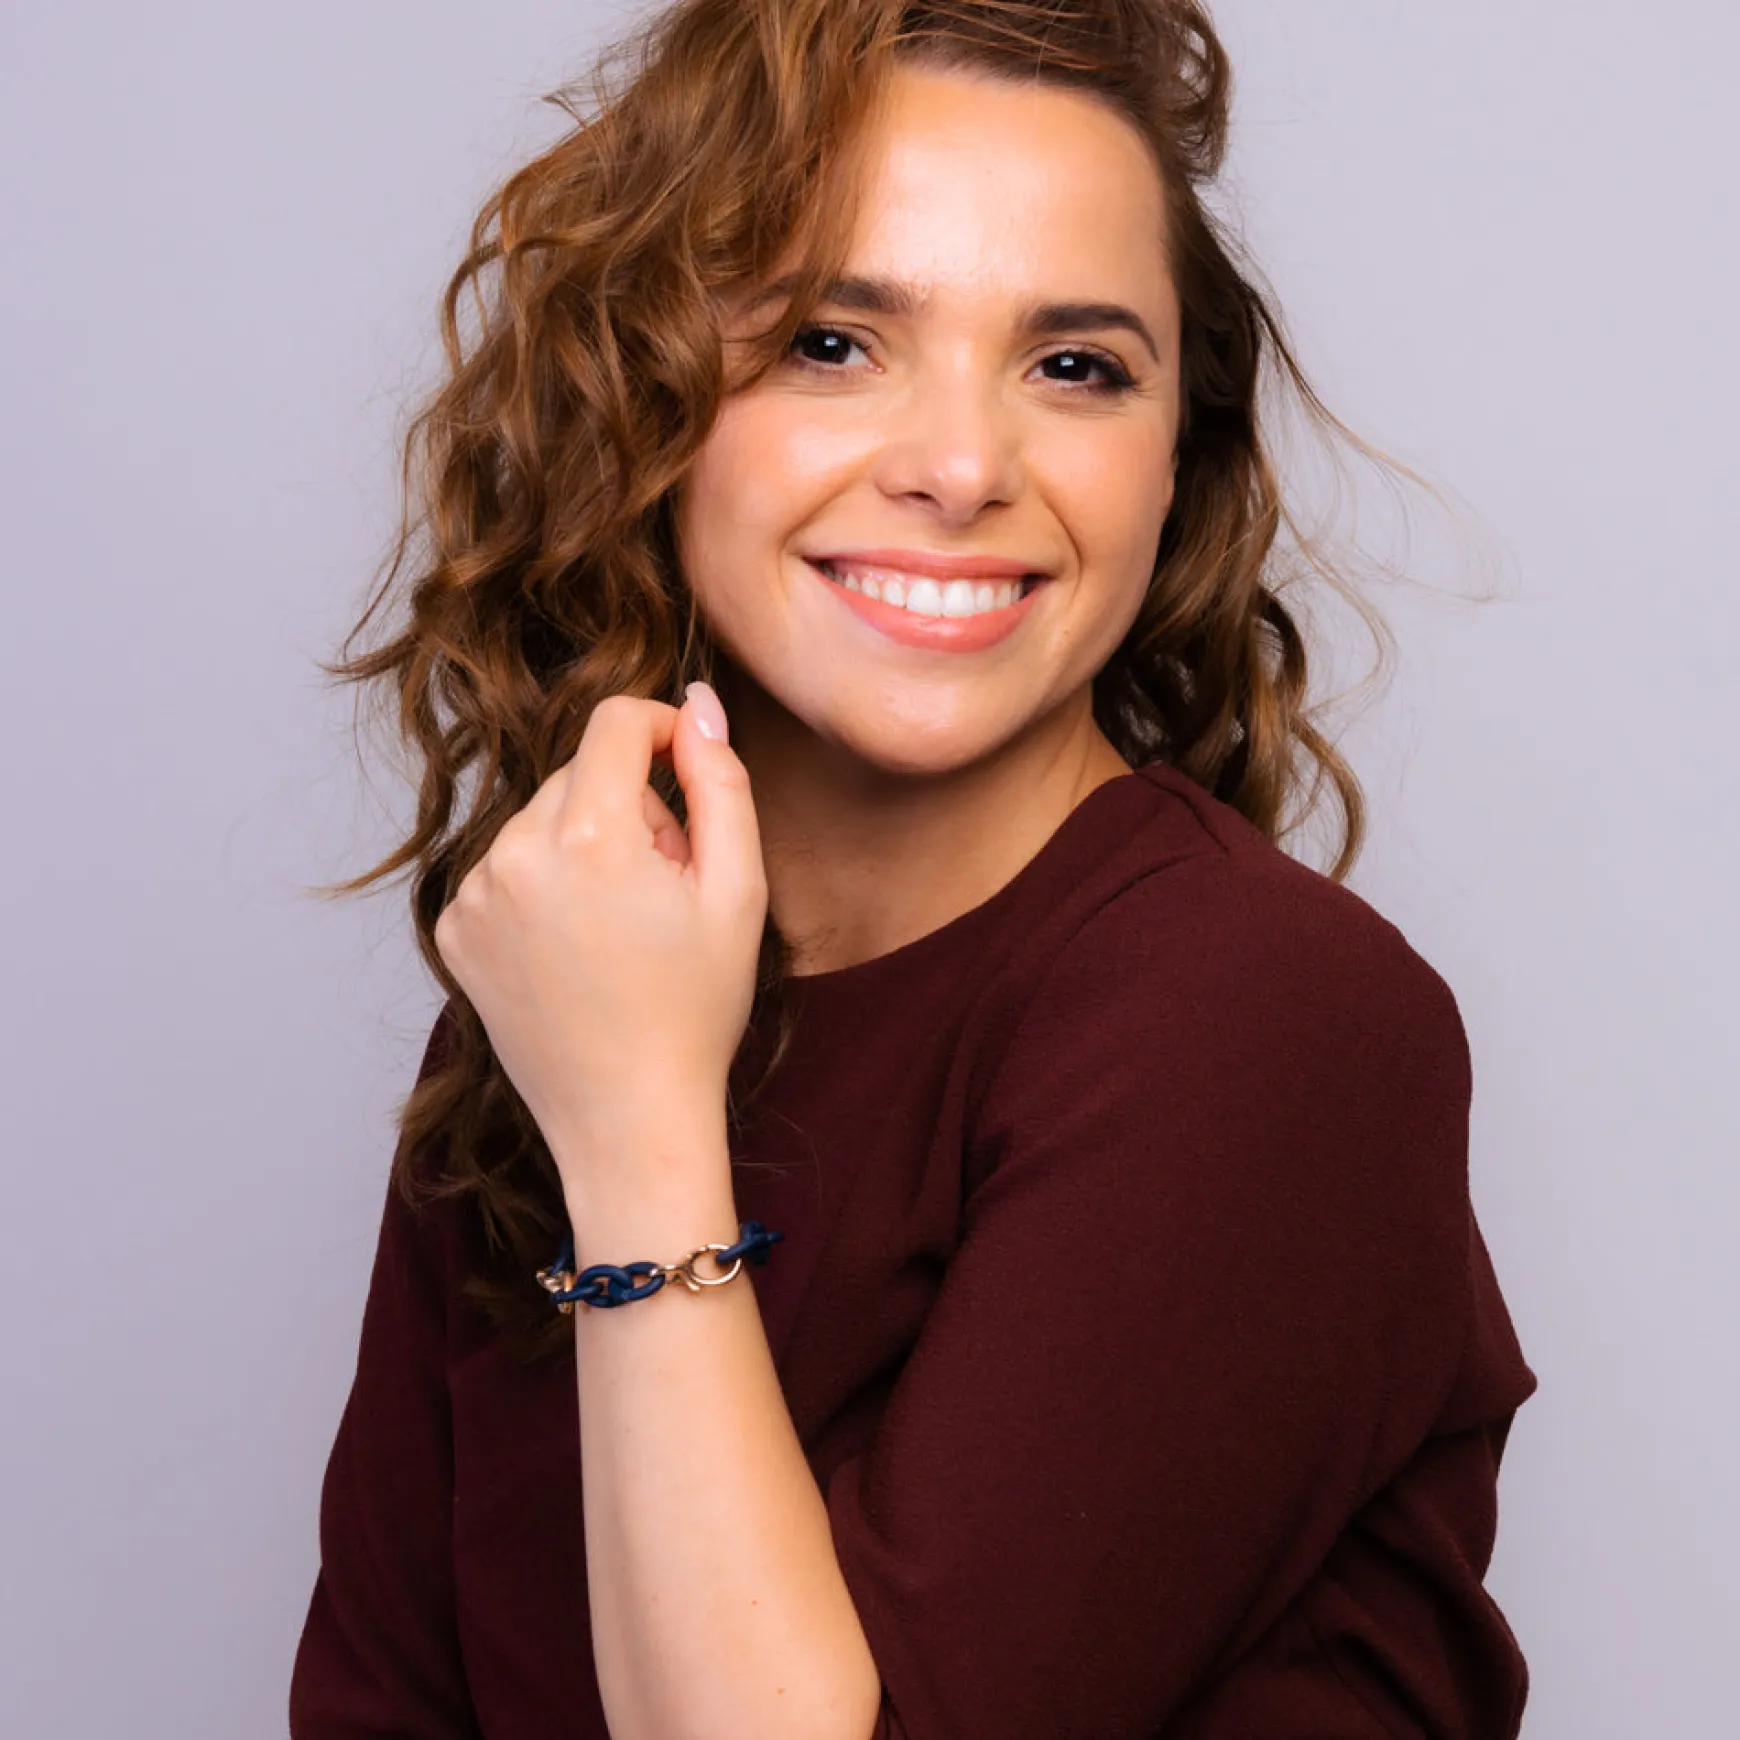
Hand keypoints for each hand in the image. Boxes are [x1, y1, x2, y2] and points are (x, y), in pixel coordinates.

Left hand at [432, 683, 766, 1200]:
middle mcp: (514, 853)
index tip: (688, 764)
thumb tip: (698, 705)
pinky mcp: (455, 930)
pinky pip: (506, 868)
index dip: (662, 728)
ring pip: (541, 819)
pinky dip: (544, 885)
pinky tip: (576, 947)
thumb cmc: (694, 1010)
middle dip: (630, 805)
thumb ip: (721, 781)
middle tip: (666, 884)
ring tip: (621, 925)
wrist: (627, 1119)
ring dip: (585, 844)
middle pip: (580, 773)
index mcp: (589, 836)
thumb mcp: (737, 890)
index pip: (615, 722)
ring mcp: (475, 895)